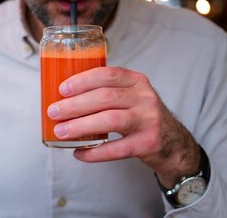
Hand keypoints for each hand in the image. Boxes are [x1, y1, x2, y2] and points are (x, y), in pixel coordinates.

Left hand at [47, 67, 200, 187]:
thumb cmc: (141, 116)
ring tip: (61, 132)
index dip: (82, 81)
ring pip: (110, 120)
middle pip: (105, 97)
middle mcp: (145, 97)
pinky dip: (95, 152)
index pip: (107, 74)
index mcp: (137, 81)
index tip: (62, 89)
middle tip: (54, 112)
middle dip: (75, 105)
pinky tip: (79, 153)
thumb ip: (107, 92)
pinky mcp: (148, 143)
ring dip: (81, 126)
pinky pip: (117, 148)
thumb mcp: (131, 96)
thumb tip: (65, 98)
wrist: (172, 142)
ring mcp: (149, 120)